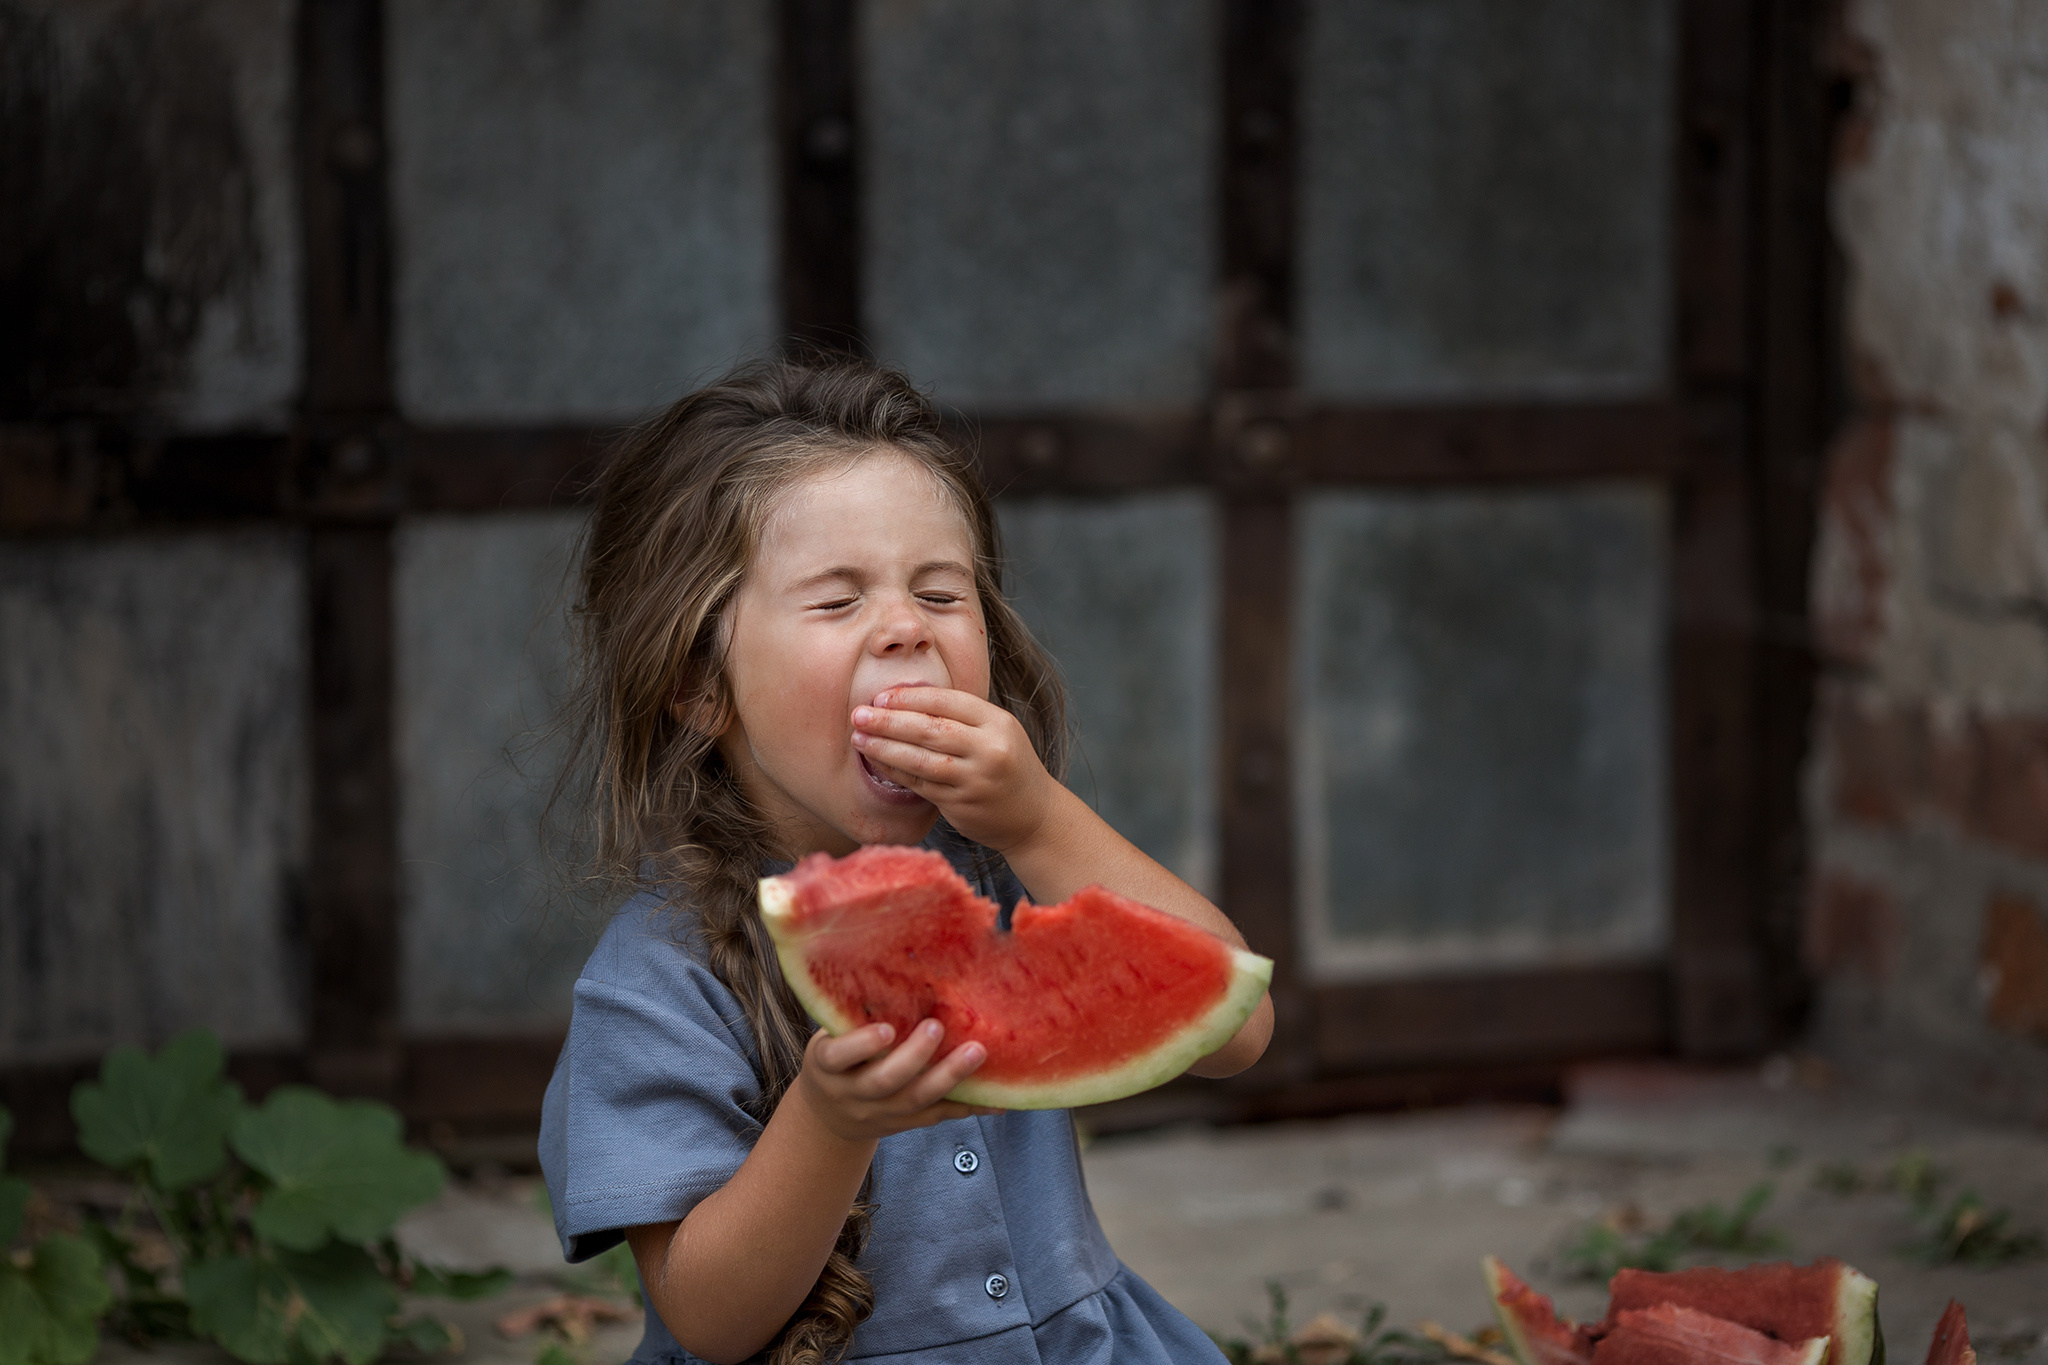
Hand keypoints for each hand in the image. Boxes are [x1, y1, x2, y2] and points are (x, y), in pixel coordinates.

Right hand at [794, 1019, 998, 1143]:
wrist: (830, 1115)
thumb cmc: (838, 1056)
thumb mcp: (831, 1036)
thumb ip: (854, 1016)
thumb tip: (902, 966)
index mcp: (826, 1065)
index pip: (837, 1057)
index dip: (861, 1046)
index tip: (886, 1029)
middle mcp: (851, 1093)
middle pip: (884, 1081)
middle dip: (914, 1056)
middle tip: (938, 1027)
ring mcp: (878, 1113)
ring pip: (915, 1101)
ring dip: (949, 1077)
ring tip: (976, 1052)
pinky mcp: (903, 1124)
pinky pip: (937, 1116)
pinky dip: (967, 1106)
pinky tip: (996, 1098)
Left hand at [851, 686, 1059, 851]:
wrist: (1035, 817)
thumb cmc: (1008, 767)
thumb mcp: (998, 733)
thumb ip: (962, 718)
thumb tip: (904, 702)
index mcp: (998, 723)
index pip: (948, 701)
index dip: (911, 697)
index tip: (881, 697)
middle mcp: (989, 750)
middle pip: (930, 729)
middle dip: (889, 721)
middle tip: (859, 714)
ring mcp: (975, 779)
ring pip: (920, 759)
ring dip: (884, 747)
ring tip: (859, 738)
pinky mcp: (961, 804)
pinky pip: (920, 784)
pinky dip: (895, 771)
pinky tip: (878, 761)